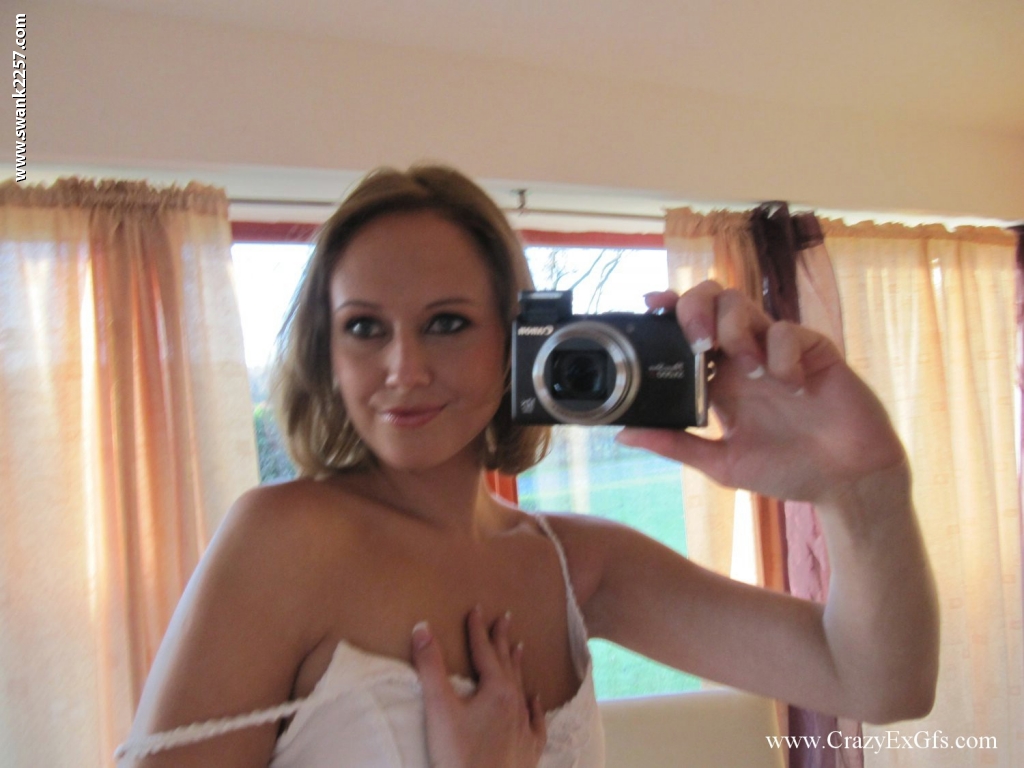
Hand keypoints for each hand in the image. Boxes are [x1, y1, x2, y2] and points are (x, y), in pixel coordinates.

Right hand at [412, 608, 546, 767]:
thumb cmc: (457, 755)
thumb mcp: (439, 708)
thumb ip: (430, 666)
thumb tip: (422, 627)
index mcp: (496, 690)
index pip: (484, 651)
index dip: (478, 629)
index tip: (477, 609)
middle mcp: (516, 704)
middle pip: (507, 664)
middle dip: (502, 640)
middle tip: (505, 618)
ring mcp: (525, 727)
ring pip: (522, 688)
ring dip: (517, 666)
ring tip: (519, 647)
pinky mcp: (530, 750)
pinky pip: (536, 722)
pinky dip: (536, 707)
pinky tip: (536, 700)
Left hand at [618, 281, 905, 505]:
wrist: (847, 482)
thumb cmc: (787, 469)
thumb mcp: (722, 462)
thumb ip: (677, 445)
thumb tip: (623, 436)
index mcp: (719, 379)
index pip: (686, 329)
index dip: (667, 310)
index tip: (648, 306)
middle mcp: (743, 356)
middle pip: (711, 300)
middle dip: (697, 309)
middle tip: (700, 344)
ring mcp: (777, 350)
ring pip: (743, 305)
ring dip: (736, 332)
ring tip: (749, 372)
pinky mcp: (813, 350)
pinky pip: (788, 331)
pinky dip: (782, 355)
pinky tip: (793, 388)